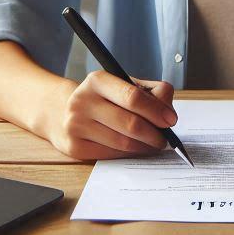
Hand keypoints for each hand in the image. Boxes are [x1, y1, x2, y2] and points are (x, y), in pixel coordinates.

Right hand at [38, 70, 177, 160]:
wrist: (62, 111)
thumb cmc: (103, 98)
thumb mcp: (123, 85)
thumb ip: (150, 92)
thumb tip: (168, 113)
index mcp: (97, 80)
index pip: (132, 96)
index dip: (156, 110)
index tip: (171, 120)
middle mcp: (83, 101)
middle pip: (130, 123)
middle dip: (154, 133)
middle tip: (165, 139)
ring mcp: (76, 125)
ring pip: (122, 142)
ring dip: (144, 146)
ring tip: (154, 144)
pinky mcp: (75, 147)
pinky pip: (111, 154)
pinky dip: (129, 154)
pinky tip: (135, 148)